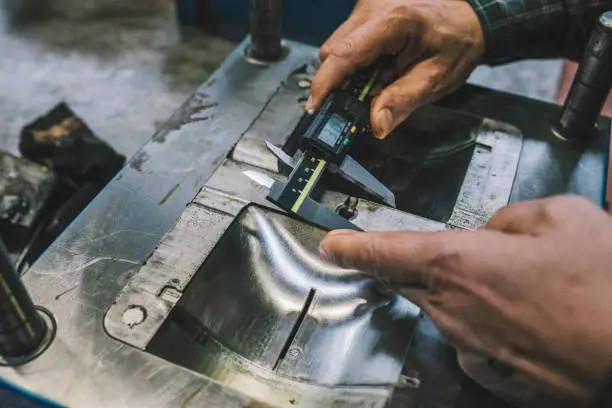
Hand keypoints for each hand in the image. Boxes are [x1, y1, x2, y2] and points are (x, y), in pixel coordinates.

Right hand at [307, 0, 484, 138]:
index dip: (324, 84)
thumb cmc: (456, 44)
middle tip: (362, 100)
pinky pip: (346, 40)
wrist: (468, 18)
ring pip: (336, 46)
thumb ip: (402, 102)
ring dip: (349, 71)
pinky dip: (356, 61)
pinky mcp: (365, 11)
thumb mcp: (435, 79)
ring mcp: (367, 6)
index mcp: (393, 21)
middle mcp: (373, 7)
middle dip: (339, 82)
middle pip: (333, 52)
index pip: (343, 54)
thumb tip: (376, 125)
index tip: (315, 108)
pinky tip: (378, 66)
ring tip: (378, 79)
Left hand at [319, 195, 611, 404]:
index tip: (332, 245)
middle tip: (466, 260)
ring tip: (521, 291)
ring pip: (446, 310)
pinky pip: (473, 342)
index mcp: (457, 260)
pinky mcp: (492, 374)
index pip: (385, 251)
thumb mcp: (557, 216)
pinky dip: (488, 327)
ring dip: (466, 296)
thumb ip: (507, 219)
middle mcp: (451, 307)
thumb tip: (491, 232)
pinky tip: (527, 322)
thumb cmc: (601, 279)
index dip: (353, 247)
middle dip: (425, 266)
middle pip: (413, 281)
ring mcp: (470, 345)